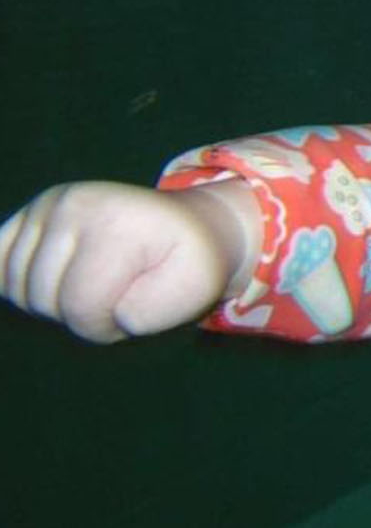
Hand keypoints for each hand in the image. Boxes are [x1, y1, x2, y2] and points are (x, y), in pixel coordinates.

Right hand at [0, 179, 260, 341]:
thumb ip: (149, 311)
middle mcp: (73, 204)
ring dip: (54, 303)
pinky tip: (51, 280)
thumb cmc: (191, 262)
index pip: (81, 308)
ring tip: (97, 282)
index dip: (107, 323)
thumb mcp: (196, 289)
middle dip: (80, 314)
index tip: (138, 300)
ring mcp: (45, 206)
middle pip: (42, 300)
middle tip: (119, 290)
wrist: (189, 226)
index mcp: (115, 223)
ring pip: (17, 291)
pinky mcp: (28, 215)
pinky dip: (17, 284)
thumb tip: (86, 308)